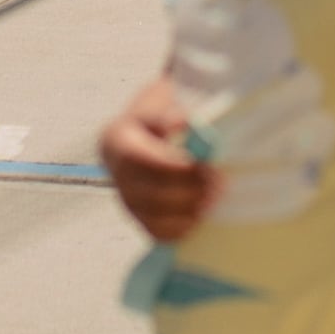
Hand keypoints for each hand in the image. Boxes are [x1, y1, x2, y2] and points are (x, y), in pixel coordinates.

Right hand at [104, 79, 216, 239]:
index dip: (172, 167)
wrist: (151, 130)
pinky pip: (158, 232)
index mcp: (117, 139)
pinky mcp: (140, 217)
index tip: (204, 165)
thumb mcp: (164, 101)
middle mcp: (116, 173)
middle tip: (218, 184)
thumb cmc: (163, 112)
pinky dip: (182, 228)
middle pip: (147, 193)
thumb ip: (170, 114)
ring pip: (153, 216)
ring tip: (213, 199)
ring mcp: (126, 198)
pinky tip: (202, 215)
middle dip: (186, 191)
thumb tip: (183, 126)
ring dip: (188, 211)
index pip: (138, 160)